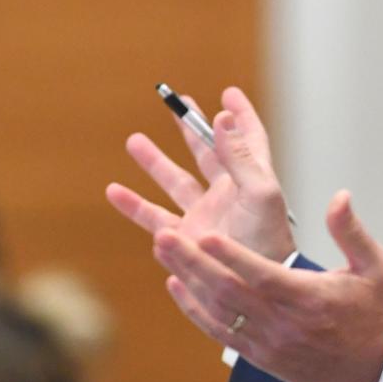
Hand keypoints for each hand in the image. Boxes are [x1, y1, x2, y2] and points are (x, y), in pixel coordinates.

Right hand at [106, 86, 294, 262]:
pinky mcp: (183, 238)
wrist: (254, 289)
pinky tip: (114, 191)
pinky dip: (134, 205)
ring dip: (155, 162)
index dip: (240, 116)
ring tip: (134, 140)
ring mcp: (204, 215)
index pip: (248, 138)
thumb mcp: (259, 193)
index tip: (229, 93)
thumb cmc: (268, 241)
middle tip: (178, 102)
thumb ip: (240, 156)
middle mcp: (226, 194)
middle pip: (207, 152)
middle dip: (193, 127)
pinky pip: (154, 217)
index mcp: (251, 178)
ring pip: (175, 181)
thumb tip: (223, 116)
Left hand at [152, 190, 382, 381]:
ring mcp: (269, 344)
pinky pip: (220, 332)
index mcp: (311, 299)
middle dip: (193, 263)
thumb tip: (339, 196)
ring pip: (218, 311)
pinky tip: (176, 286)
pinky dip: (195, 310)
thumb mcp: (376, 265)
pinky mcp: (260, 357)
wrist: (378, 368)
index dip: (233, 257)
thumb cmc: (376, 311)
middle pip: (229, 292)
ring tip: (163, 250)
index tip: (207, 234)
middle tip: (165, 235)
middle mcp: (284, 324)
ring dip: (188, 280)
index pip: (264, 276)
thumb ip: (352, 231)